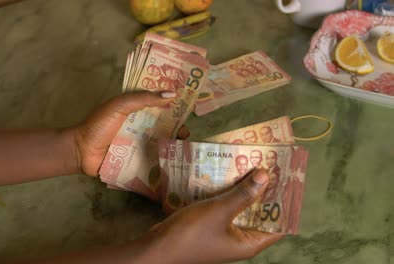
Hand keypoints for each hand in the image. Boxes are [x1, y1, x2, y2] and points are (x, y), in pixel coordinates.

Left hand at [68, 91, 189, 175]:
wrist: (82, 151)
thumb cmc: (99, 125)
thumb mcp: (120, 105)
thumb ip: (144, 99)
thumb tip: (171, 94)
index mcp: (138, 111)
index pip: (160, 105)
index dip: (175, 105)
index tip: (190, 105)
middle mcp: (141, 127)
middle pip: (165, 126)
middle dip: (178, 128)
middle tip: (186, 133)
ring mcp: (140, 145)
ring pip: (162, 144)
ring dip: (174, 145)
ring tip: (183, 148)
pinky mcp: (138, 161)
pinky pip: (154, 160)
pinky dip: (165, 161)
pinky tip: (176, 162)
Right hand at [145, 169, 283, 263]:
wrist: (157, 248)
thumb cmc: (191, 234)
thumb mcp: (219, 211)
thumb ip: (243, 194)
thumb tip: (266, 176)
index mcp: (249, 242)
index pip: (278, 223)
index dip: (284, 201)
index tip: (287, 178)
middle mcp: (240, 239)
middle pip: (260, 213)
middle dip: (263, 191)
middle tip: (267, 165)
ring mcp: (225, 234)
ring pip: (241, 209)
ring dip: (244, 190)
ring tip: (248, 165)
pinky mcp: (211, 227)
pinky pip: (225, 208)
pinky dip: (227, 194)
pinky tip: (225, 176)